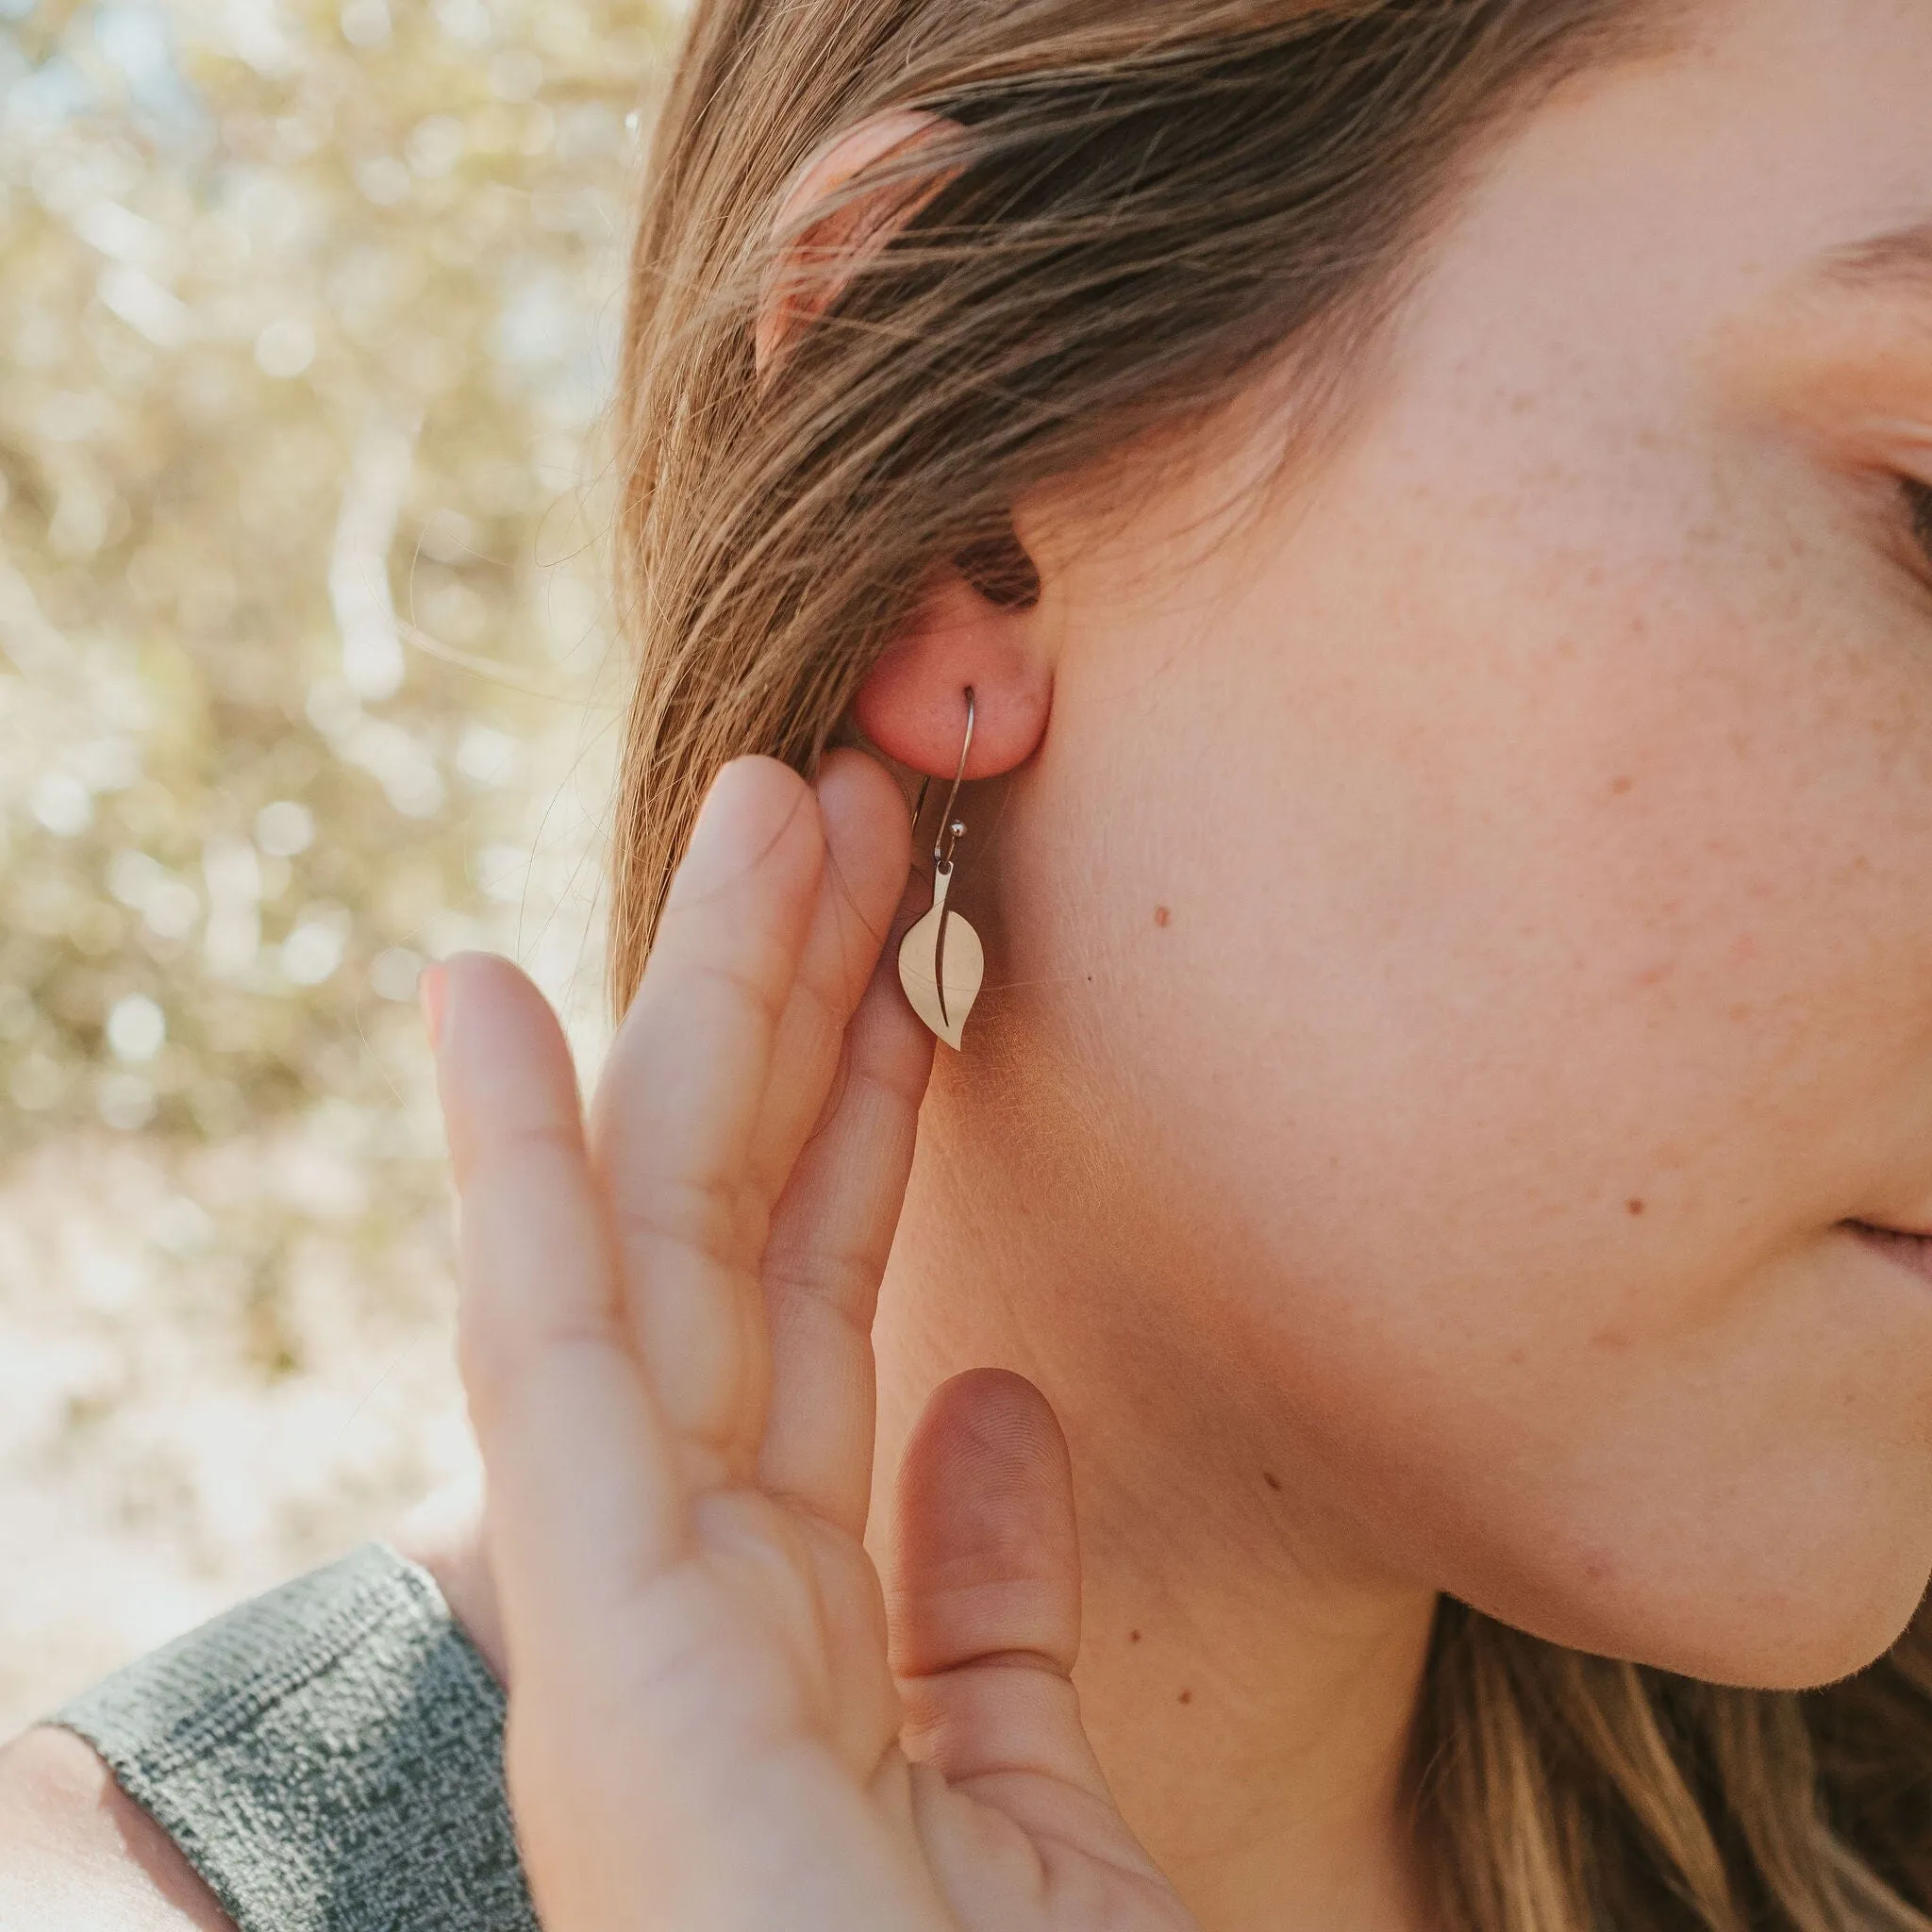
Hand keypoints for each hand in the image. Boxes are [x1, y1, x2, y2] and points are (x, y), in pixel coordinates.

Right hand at [428, 751, 1196, 1931]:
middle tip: (842, 797)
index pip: (812, 1301)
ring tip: (758, 807)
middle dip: (792, 1000)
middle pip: (738, 1225)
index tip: (906, 949)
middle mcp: (682, 1589)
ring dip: (700, 1009)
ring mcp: (625, 1612)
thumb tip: (999, 1395)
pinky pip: (545, 1363)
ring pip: (659, 1233)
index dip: (857, 1112)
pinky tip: (495, 1005)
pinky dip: (511, 1175)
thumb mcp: (1028, 1802)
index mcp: (777, 1615)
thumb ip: (988, 1605)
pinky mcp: (598, 1652)